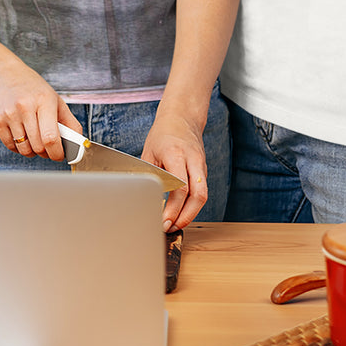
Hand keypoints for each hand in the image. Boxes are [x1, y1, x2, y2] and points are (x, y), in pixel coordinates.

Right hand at [0, 59, 83, 161]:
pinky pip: (10, 146)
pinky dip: (18, 147)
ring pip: (24, 149)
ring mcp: (9, 114)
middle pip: (38, 146)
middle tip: (47, 147)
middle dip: (45, 152)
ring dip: (31, 151)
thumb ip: (69, 121)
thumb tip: (78, 143)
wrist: (3, 73)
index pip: (51, 137)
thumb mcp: (54, 98)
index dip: (57, 152)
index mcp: (44, 101)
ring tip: (34, 141)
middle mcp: (25, 107)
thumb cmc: (32, 87)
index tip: (59, 156)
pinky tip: (22, 137)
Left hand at [141, 110, 208, 230]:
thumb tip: (143, 199)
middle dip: (186, 216)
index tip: (164, 220)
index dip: (173, 209)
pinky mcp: (203, 170)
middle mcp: (193, 159)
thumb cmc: (163, 134)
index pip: (181, 187)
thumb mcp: (149, 152)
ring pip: (203, 195)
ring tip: (175, 224)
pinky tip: (180, 213)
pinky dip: (192, 205)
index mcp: (176, 154)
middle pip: (199, 195)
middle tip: (171, 228)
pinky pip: (201, 191)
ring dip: (191, 214)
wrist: (182, 117)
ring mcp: (201, 165)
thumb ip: (150, 175)